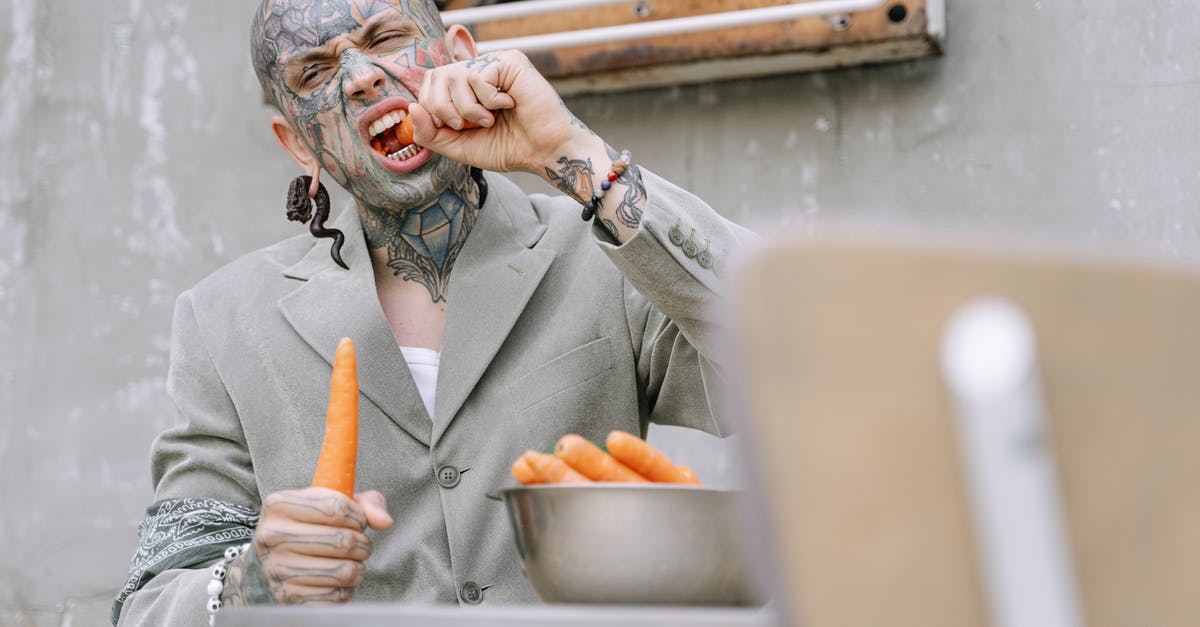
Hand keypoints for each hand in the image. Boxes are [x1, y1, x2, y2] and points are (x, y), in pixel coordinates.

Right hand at [221, 488, 392, 605]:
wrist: (271, 565)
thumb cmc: (310, 527)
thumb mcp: (332, 503)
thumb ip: (366, 504)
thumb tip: (385, 521)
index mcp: (279, 505)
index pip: (337, 507)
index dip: (358, 516)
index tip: (358, 521)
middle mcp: (272, 536)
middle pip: (343, 540)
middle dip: (363, 544)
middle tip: (360, 545)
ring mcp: (277, 569)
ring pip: (345, 570)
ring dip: (358, 567)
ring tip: (351, 562)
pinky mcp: (287, 597)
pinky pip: (336, 595)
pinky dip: (345, 589)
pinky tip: (336, 580)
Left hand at [409, 49, 605, 176]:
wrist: (544, 153)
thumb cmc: (508, 148)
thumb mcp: (459, 146)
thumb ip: (430, 133)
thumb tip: (412, 108)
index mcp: (466, 87)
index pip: (429, 82)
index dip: (432, 107)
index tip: (454, 128)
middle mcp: (478, 70)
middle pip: (435, 75)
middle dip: (444, 108)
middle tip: (468, 125)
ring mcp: (494, 63)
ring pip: (455, 75)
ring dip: (468, 109)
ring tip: (490, 119)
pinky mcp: (510, 61)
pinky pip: (479, 76)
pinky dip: (488, 101)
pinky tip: (508, 106)